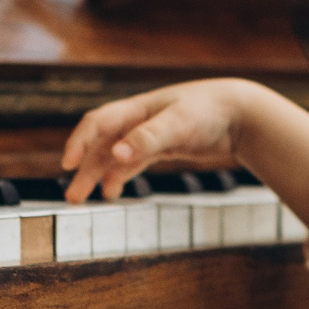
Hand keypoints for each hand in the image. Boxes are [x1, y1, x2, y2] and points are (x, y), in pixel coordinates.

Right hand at [61, 79, 256, 202]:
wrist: (240, 113)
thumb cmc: (210, 111)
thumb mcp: (178, 124)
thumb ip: (147, 138)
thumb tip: (116, 153)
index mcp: (136, 109)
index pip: (97, 123)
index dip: (79, 142)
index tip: (67, 164)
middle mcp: (137, 121)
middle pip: (102, 145)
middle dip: (85, 169)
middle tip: (72, 197)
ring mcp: (149, 134)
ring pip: (114, 157)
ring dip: (98, 176)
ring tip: (83, 199)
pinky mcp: (162, 147)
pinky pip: (132, 162)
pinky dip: (120, 176)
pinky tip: (112, 191)